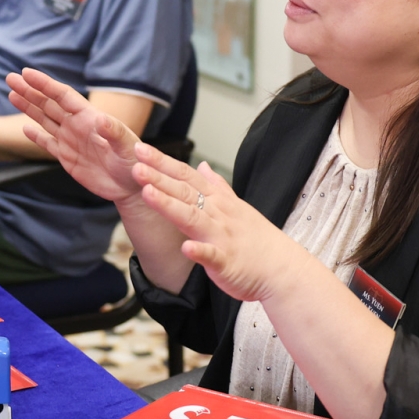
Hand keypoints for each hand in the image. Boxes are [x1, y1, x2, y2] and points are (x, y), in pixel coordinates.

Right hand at [6, 67, 145, 202]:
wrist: (132, 186)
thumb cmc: (135, 163)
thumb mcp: (127, 147)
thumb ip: (114, 132)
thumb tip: (102, 119)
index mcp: (89, 118)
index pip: (63, 96)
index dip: (45, 84)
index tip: (27, 73)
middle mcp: (77, 125)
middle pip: (48, 104)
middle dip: (29, 91)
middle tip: (10, 78)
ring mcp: (70, 141)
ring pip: (45, 119)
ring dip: (28, 107)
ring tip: (12, 94)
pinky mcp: (67, 158)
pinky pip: (48, 144)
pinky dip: (36, 135)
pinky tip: (25, 127)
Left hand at [130, 147, 287, 303]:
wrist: (283, 270)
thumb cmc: (257, 241)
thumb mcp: (237, 207)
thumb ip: (217, 186)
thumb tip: (201, 165)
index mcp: (218, 202)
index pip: (187, 176)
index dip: (163, 162)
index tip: (140, 148)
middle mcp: (217, 215)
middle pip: (184, 192)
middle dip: (158, 177)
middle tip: (134, 162)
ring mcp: (221, 237)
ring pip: (192, 218)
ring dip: (169, 205)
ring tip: (147, 193)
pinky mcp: (226, 262)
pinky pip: (211, 256)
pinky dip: (198, 252)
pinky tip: (185, 248)